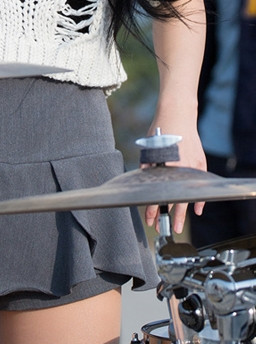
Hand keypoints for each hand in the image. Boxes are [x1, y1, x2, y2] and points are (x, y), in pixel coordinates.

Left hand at [143, 118, 205, 234]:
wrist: (178, 113)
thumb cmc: (160, 129)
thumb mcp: (148, 149)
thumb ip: (148, 167)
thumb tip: (143, 183)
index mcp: (166, 166)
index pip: (159, 194)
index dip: (153, 208)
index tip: (149, 219)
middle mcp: (181, 168)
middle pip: (175, 199)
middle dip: (169, 217)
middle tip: (165, 230)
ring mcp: (193, 166)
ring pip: (188, 195)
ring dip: (182, 211)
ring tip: (177, 224)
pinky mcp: (199, 162)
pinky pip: (200, 186)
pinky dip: (199, 198)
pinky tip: (197, 210)